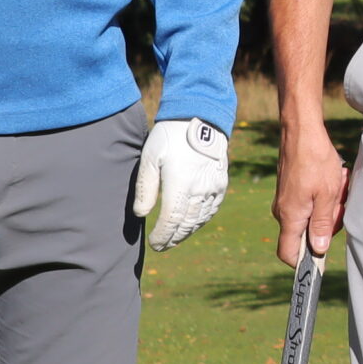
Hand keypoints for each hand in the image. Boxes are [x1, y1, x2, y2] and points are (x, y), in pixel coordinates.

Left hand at [133, 117, 230, 250]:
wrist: (201, 117)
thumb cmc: (170, 136)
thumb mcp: (150, 158)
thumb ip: (145, 188)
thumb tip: (141, 213)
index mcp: (180, 184)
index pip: (172, 221)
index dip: (162, 236)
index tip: (153, 244)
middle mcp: (200, 189)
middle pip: (187, 224)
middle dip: (173, 238)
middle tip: (161, 246)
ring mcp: (213, 186)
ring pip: (200, 218)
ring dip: (187, 232)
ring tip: (174, 238)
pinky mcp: (221, 182)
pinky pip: (212, 208)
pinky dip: (201, 220)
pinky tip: (193, 223)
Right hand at [275, 121, 349, 266]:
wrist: (301, 130)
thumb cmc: (315, 160)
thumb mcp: (327, 194)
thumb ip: (321, 224)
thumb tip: (318, 251)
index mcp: (290, 217)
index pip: (288, 253)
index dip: (304, 260)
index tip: (324, 254)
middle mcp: (283, 211)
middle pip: (306, 233)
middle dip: (327, 223)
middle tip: (340, 203)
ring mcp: (287, 200)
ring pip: (312, 215)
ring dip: (330, 204)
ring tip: (338, 184)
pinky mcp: (292, 189)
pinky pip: (311, 201)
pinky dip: (325, 194)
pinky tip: (335, 178)